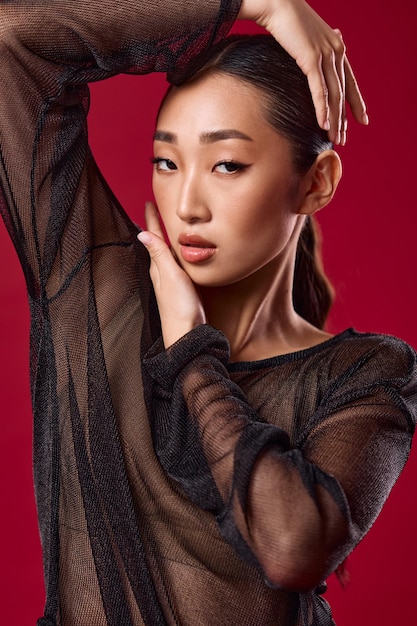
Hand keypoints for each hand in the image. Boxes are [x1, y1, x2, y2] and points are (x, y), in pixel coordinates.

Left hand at [138, 202, 205, 347]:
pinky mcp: (181, 288)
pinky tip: (182, 254)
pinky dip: (177, 252)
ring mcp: (170, 281)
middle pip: (158, 242)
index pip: (154, 237)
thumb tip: (142, 233)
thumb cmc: (179, 307)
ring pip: (167, 253)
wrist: (187, 334)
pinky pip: (176, 264)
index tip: (149, 202)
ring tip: (169, 224)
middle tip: (157, 207)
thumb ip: (159, 254)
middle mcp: (162, 272)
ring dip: (167, 237)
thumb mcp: (170, 276)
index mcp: (158, 266)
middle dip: (158, 225)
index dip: (152, 219)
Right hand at [238, 0, 367, 144]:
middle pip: (343, 92)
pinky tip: (323, 123)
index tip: (362, 120)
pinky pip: (319, 89)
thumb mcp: (307, 39)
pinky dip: (322, 108)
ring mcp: (325, 55)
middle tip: (344, 139)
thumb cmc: (287, 22)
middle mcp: (336, 51)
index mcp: (337, 48)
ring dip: (334, 119)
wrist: (277, 4)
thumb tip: (312, 61)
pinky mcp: (311, 58)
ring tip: (334, 138)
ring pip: (334, 94)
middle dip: (344, 119)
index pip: (350, 81)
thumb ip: (314, 52)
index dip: (356, 102)